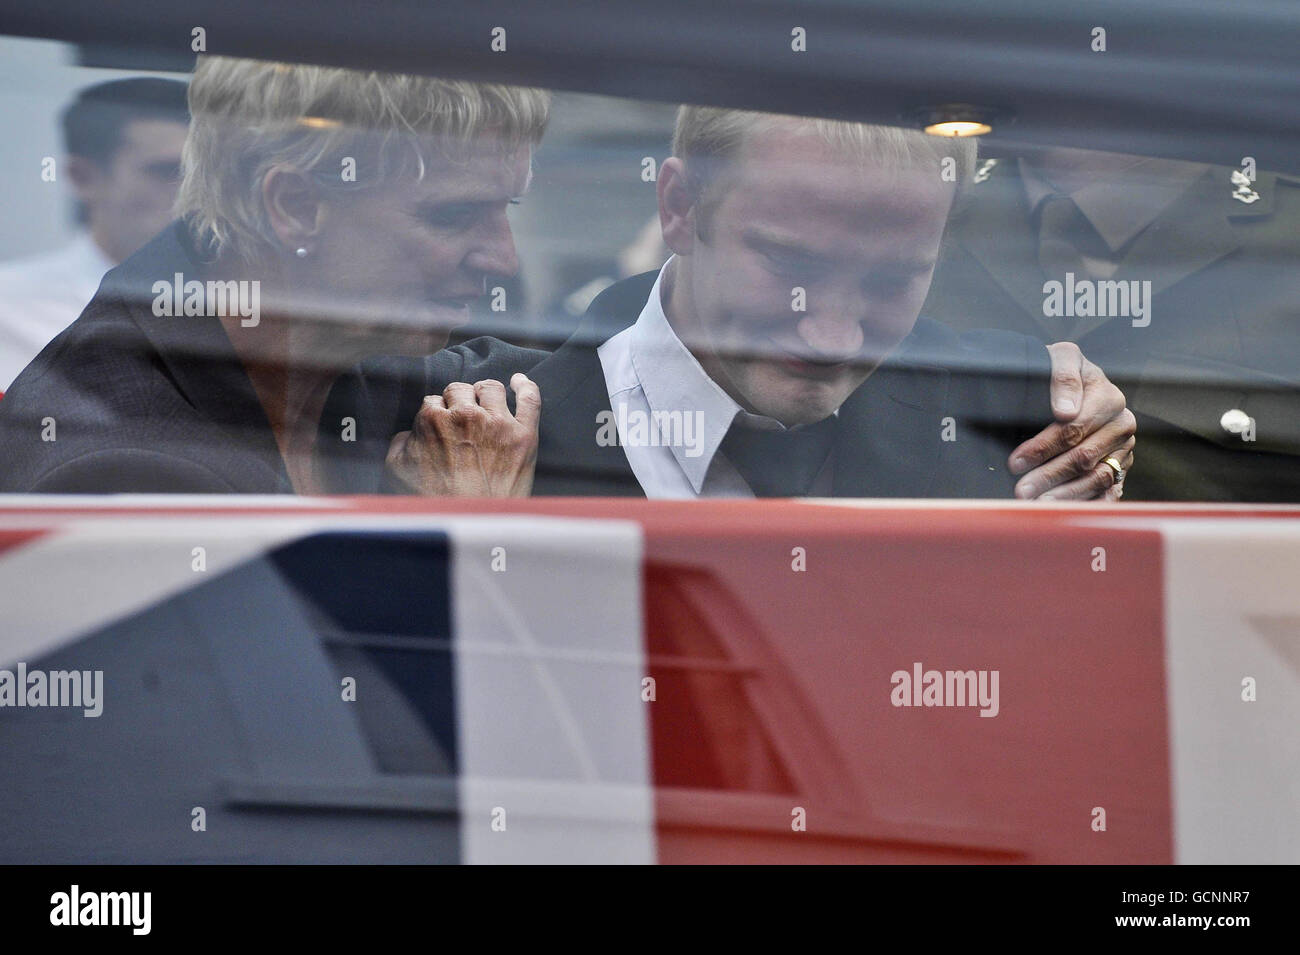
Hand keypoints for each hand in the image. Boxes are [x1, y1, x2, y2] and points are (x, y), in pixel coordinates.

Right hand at [385, 373, 540, 496]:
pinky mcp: (524, 435)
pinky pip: (530, 399)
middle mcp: (467, 415)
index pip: (434, 400)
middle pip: (461, 389)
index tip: (442, 426)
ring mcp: (499, 423)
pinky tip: (520, 382)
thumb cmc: (434, 503)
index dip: (438, 412)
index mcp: (433, 419)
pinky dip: (526, 387)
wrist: (472, 528)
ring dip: (486, 392)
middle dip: (459, 400)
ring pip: (492, 388)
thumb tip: (410, 434)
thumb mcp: (397, 472)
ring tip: (486, 402)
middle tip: (461, 419)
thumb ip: (400, 444)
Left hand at [1009, 343, 1135, 500]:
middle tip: (1021, 491)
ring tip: (1037, 506)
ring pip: (1096, 478)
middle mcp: (1121, 423)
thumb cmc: (1059, 371)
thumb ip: (1063, 376)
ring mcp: (1124, 448)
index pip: (1074, 428)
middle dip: (1049, 476)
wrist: (1069, 384)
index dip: (1043, 446)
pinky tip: (1068, 514)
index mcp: (1108, 397)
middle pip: (1083, 457)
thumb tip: (1066, 411)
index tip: (1015, 461)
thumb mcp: (1060, 358)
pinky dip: (1090, 504)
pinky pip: (1109, 491)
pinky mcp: (1122, 468)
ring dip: (1065, 495)